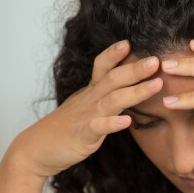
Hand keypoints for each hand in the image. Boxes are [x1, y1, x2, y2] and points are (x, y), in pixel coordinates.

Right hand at [12, 40, 162, 177]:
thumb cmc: (63, 130)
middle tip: (157, 59)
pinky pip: (98, 127)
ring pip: (112, 100)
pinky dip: (113, 124)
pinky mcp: (83, 136)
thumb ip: (104, 99)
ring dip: (135, 91)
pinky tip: (128, 122)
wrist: (36, 150)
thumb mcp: (85, 108)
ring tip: (156, 84)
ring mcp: (86, 117)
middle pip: (113, 79)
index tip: (129, 42)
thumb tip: (125, 91)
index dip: (114, 54)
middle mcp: (89, 100)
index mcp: (90, 93)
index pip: (102, 67)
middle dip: (136, 68)